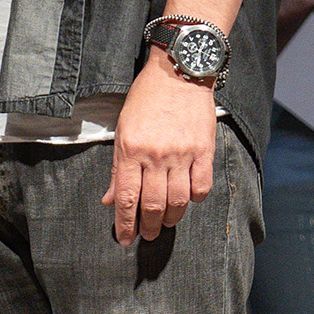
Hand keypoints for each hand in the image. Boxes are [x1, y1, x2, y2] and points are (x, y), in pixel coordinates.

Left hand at [103, 55, 220, 246]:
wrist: (177, 73)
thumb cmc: (145, 100)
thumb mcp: (123, 130)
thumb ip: (118, 168)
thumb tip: (110, 200)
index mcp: (130, 150)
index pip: (126, 198)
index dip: (124, 224)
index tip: (125, 239)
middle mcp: (155, 155)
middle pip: (152, 204)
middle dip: (148, 226)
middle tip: (148, 235)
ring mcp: (181, 154)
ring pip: (178, 201)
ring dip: (171, 218)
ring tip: (166, 223)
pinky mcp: (204, 150)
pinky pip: (201, 187)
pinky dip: (195, 199)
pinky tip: (188, 200)